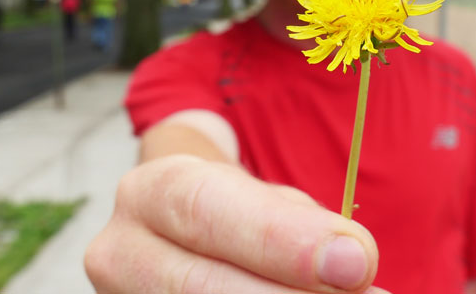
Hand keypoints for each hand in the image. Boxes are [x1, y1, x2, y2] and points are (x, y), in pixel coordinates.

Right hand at [85, 155, 388, 292]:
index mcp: (153, 191)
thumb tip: (354, 264)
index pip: (209, 210)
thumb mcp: (264, 199)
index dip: (281, 240)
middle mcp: (121, 250)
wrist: (180, 232)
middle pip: (196, 285)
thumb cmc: (235, 214)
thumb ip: (300, 226)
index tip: (354, 261)